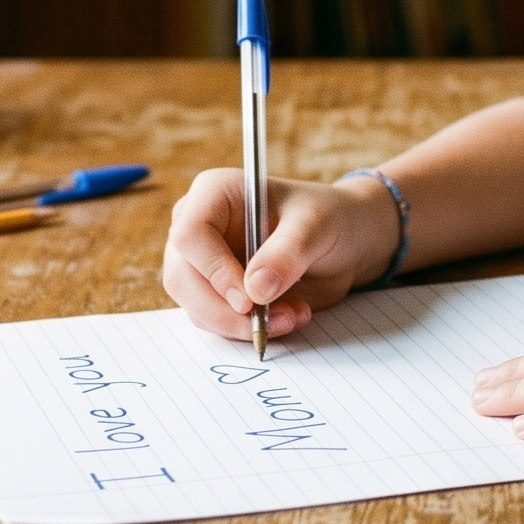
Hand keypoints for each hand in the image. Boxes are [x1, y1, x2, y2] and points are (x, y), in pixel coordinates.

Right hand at [162, 168, 399, 342]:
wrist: (340, 242)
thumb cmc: (326, 218)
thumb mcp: (317, 227)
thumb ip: (288, 253)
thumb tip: (256, 290)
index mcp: (214, 193)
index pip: (189, 235)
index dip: (213, 270)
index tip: (249, 299)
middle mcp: (198, 226)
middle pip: (182, 278)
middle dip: (226, 311)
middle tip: (270, 323)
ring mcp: (201, 262)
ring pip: (196, 307)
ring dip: (241, 325)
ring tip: (292, 316)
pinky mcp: (214, 292)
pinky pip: (214, 321)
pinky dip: (247, 330)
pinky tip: (286, 318)